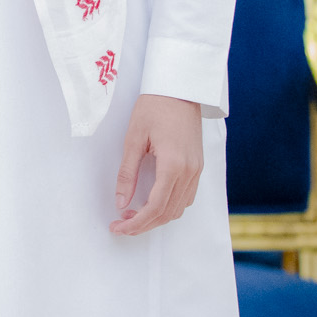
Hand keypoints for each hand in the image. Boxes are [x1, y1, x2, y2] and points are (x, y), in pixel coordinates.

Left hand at [109, 94, 203, 234]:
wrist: (179, 89)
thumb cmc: (154, 108)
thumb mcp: (133, 139)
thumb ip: (127, 173)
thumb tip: (121, 202)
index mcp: (173, 165)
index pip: (155, 207)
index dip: (136, 223)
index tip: (118, 227)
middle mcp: (189, 172)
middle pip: (168, 213)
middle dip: (144, 224)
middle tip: (121, 226)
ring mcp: (197, 170)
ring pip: (179, 208)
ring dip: (157, 217)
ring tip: (132, 215)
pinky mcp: (198, 166)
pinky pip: (186, 197)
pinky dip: (169, 206)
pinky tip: (151, 203)